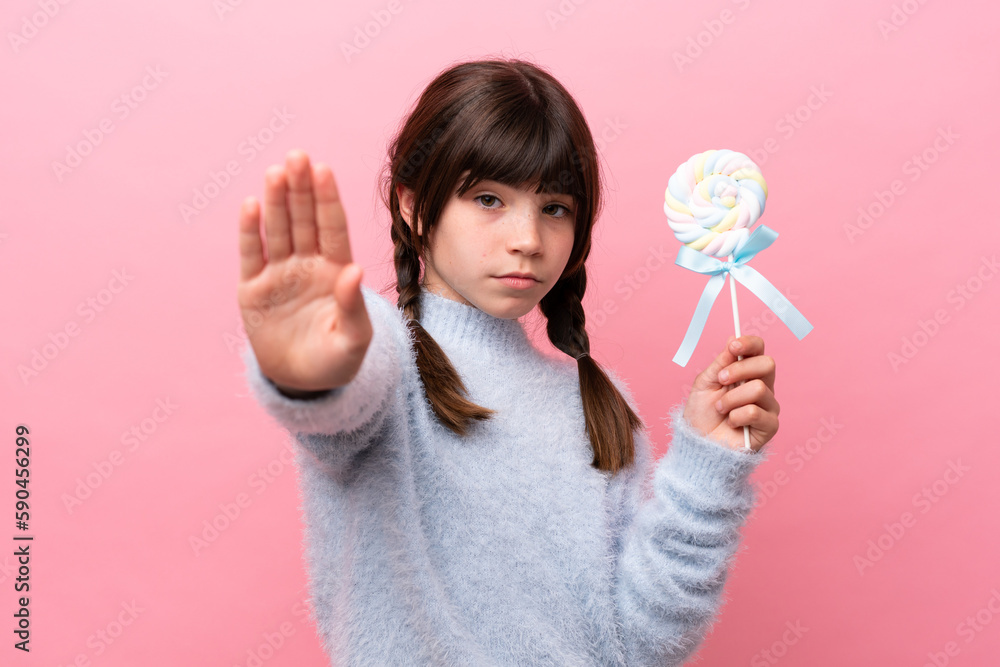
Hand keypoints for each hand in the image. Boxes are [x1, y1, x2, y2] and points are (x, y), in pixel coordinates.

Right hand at [237, 149, 371, 392]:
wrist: (302, 383)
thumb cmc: (336, 359)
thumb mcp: (354, 340)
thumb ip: (354, 306)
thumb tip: (354, 271)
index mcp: (336, 271)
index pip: (332, 228)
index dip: (327, 199)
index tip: (324, 169)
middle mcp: (307, 265)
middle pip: (304, 219)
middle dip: (301, 189)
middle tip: (297, 156)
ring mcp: (280, 274)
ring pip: (278, 230)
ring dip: (276, 202)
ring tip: (276, 173)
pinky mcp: (253, 289)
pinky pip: (252, 255)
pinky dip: (251, 231)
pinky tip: (251, 205)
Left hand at [682, 335, 778, 451]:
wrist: (699, 443)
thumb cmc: (702, 414)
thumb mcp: (705, 384)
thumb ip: (721, 363)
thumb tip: (733, 338)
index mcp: (747, 373)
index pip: (759, 350)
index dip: (749, 344)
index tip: (733, 347)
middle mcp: (763, 386)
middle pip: (767, 364)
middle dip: (740, 370)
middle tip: (721, 381)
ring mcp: (768, 406)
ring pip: (759, 389)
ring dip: (731, 399)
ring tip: (721, 409)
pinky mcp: (770, 426)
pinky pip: (756, 412)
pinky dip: (736, 416)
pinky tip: (731, 422)